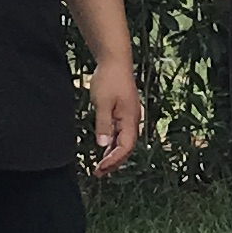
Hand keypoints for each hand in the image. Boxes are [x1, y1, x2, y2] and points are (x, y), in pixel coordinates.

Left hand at [86, 62, 142, 177]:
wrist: (115, 60)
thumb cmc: (110, 79)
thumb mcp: (102, 103)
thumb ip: (103, 124)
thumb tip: (103, 145)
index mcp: (130, 119)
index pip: (125, 147)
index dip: (114, 160)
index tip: (101, 168)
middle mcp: (133, 120)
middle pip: (126, 147)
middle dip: (114, 161)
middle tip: (99, 172)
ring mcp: (129, 116)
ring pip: (124, 141)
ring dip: (113, 153)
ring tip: (101, 165)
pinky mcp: (124, 112)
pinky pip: (121, 132)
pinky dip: (113, 142)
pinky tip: (104, 147)